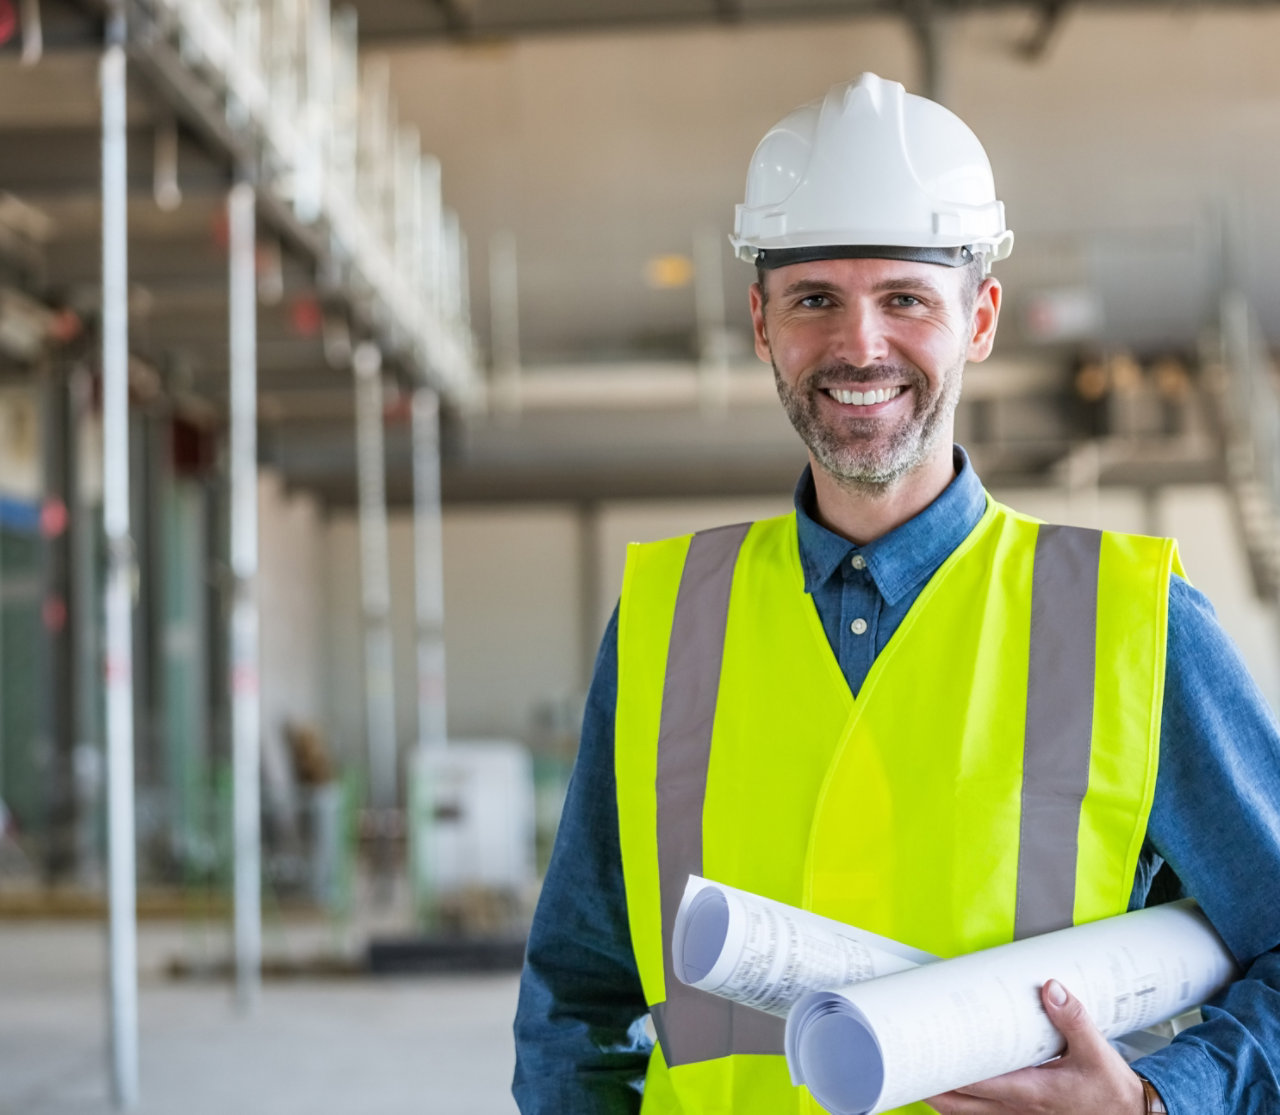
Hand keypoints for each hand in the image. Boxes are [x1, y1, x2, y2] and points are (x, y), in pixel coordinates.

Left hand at [924, 979, 1146, 1113]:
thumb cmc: (1112, 1092)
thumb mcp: (1096, 1051)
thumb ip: (1073, 1018)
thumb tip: (1051, 989)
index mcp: (1030, 1091)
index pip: (975, 1082)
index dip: (944, 1071)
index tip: (923, 1052)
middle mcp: (1017, 1110)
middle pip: (958, 1104)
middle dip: (929, 1086)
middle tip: (908, 1061)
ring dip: (942, 1098)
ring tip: (921, 1075)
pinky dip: (963, 1106)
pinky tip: (955, 1090)